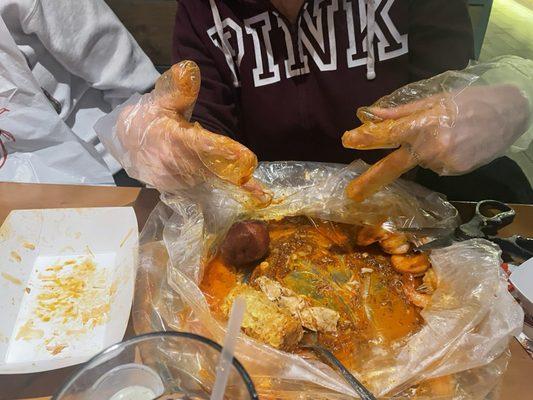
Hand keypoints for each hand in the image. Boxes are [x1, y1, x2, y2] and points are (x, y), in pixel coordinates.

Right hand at [116, 61, 268, 203]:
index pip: (202, 145)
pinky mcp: (173, 189)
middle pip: (210, 170)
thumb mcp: (161, 100)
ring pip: (207, 182)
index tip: (245, 157)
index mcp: (173, 138)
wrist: (126, 142)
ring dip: (228, 185)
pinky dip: (218, 189)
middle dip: (235, 177)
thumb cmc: (150, 118)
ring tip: (256, 192)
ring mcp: (172, 179)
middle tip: (261, 189)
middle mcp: (173, 162)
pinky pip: (200, 189)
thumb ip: (177, 89)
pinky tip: (237, 192)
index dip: (224, 152)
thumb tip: (188, 69)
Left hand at [342, 84, 528, 201]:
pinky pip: (434, 166)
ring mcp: (444, 163)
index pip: (389, 132)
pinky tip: (453, 144)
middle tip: (352, 194)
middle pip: (394, 166)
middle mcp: (432, 147)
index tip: (347, 140)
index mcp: (426, 123)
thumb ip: (399, 112)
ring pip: (417, 162)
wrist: (511, 115)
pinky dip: (436, 156)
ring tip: (446, 134)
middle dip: (371, 181)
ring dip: (421, 152)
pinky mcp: (454, 172)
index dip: (367, 137)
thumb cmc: (470, 101)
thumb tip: (368, 115)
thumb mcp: (434, 99)